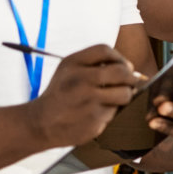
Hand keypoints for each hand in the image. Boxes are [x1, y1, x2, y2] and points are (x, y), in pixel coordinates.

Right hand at [24, 44, 141, 147]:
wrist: (39, 123)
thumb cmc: (61, 94)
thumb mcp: (68, 70)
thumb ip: (95, 64)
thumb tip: (132, 70)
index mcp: (72, 64)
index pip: (105, 50)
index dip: (120, 57)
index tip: (124, 67)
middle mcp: (80, 80)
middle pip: (121, 72)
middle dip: (131, 77)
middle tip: (130, 82)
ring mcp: (87, 101)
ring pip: (124, 94)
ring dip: (124, 96)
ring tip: (111, 99)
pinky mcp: (93, 120)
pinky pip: (115, 112)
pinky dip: (110, 112)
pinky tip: (95, 113)